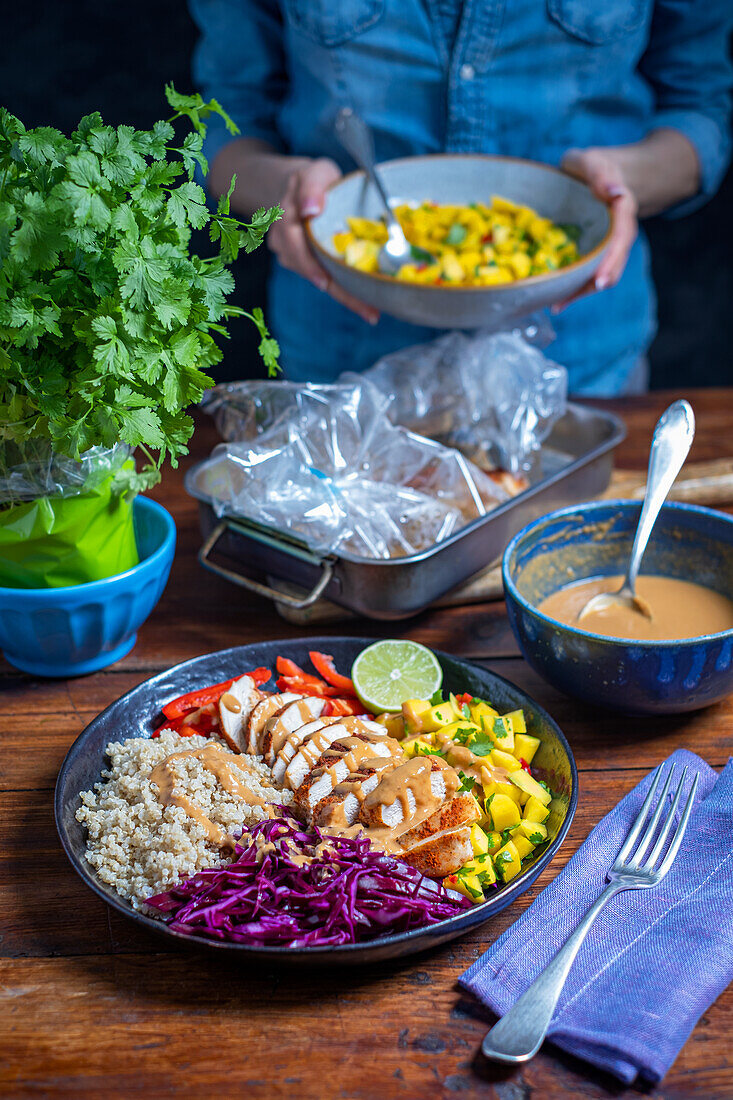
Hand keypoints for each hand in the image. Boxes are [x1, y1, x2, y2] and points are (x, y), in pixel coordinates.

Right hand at [267, 158, 378, 324]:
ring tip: (371, 311)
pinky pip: (325, 280)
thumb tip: (310, 210)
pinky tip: (365, 304)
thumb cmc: (314, 180)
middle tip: (367, 311)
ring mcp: (293, 257)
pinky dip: (344, 292)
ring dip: (345, 297)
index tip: (324, 282)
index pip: (293, 243)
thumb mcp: (315, 172)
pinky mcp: (306, 266)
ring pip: (318, 280)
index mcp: (286, 218)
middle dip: (339, 292)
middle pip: (310, 271)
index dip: (308, 264)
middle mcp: (284, 242)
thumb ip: (312, 187)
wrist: (300, 190)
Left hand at [553, 147, 638, 311]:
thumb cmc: (591, 167)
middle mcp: (619, 232)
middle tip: (572, 299)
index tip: (601, 280)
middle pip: (614, 262)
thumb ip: (599, 173)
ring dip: (581, 292)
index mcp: (622, 210)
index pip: (621, 238)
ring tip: (557, 305)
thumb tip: (615, 192)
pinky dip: (575, 290)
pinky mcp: (596, 254)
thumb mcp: (592, 162)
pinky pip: (589, 274)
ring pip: (602, 273)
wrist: (597, 175)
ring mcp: (608, 245)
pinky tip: (556, 302)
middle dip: (596, 283)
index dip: (611, 260)